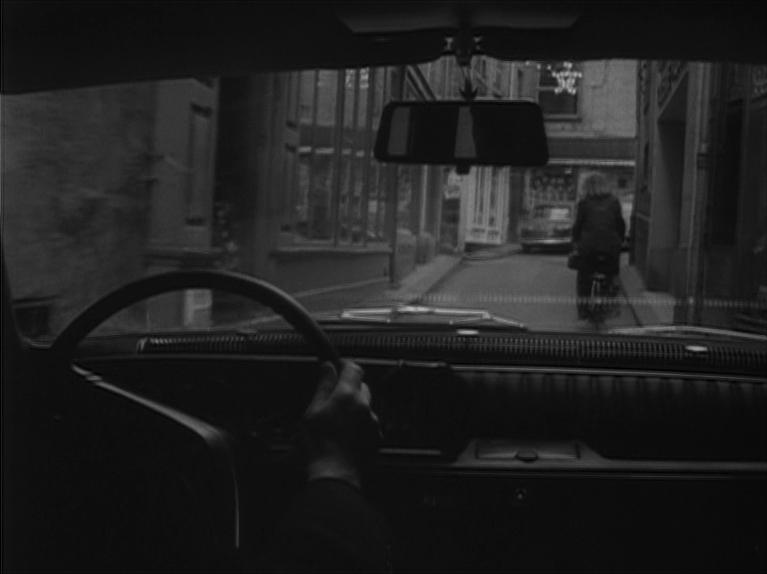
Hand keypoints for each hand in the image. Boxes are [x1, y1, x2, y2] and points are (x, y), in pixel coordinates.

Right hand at [303, 361, 381, 489]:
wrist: (336, 475)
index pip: (354, 368)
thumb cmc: (321, 446)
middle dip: (349, 388)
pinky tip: (346, 435)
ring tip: (337, 422)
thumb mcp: (313, 412)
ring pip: (365, 406)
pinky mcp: (376, 437)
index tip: (337, 368)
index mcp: (348, 395)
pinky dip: (360, 424)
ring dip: (354, 408)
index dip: (345, 366)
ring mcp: (372, 422)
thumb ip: (324, 386)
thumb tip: (327, 368)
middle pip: (362, 386)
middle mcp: (364, 406)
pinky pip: (369, 423)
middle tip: (333, 399)